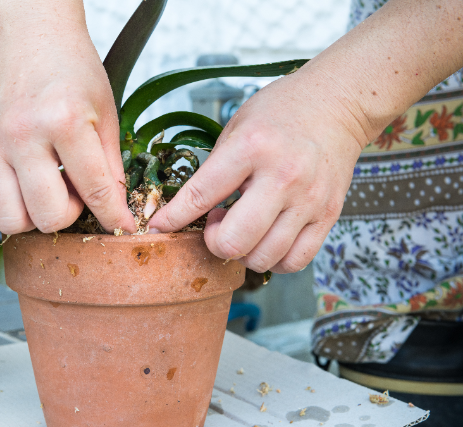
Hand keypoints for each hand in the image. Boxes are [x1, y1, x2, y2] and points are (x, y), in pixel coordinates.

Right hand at [0, 0, 134, 234]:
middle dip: (70, 215)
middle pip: (47, 216)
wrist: (32, 36)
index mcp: (65, 121)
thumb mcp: (107, 113)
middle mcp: (22, 135)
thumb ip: (112, 167)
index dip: (114, 217)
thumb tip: (117, 213)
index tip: (122, 227)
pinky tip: (14, 188)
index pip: (96, 191)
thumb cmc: (73, 71)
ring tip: (46, 190)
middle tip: (76, 192)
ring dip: (33, 216)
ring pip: (9, 218)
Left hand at [148, 70, 366, 272]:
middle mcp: (283, 177)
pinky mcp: (329, 215)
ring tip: (244, 226)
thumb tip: (189, 210)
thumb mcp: (236, 126)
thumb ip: (214, 169)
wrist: (337, 105)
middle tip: (217, 223)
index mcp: (252, 147)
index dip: (173, 218)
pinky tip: (267, 239)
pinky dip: (273, 259)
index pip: (201, 195)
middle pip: (234, 241)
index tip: (158, 228)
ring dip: (243, 251)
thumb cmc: (282, 112)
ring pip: (263, 257)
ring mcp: (309, 200)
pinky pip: (295, 261)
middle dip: (214, 242)